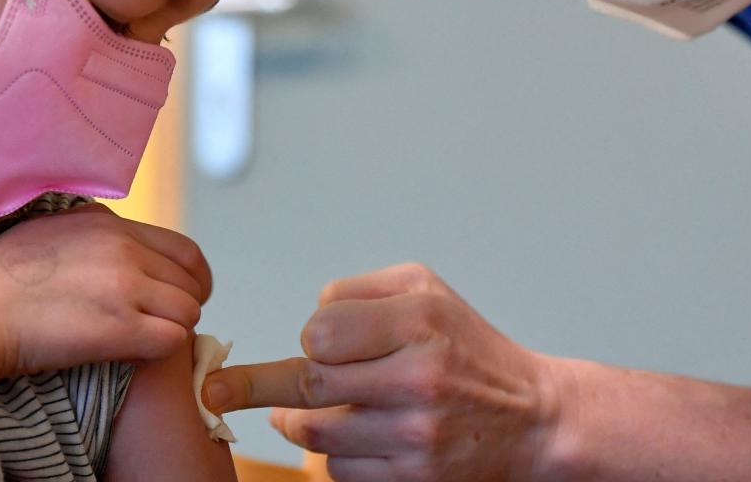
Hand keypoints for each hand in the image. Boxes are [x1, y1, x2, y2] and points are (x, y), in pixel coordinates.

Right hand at [0, 205, 211, 398]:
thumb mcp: (50, 232)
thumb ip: (94, 238)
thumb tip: (121, 249)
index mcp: (108, 224)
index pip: (184, 250)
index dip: (190, 279)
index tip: (177, 299)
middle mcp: (122, 247)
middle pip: (192, 282)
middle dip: (183, 307)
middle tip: (162, 326)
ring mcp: (123, 285)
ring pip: (188, 312)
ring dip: (171, 331)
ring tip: (141, 343)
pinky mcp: (120, 326)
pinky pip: (173, 340)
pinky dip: (161, 351)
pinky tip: (132, 354)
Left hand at [201, 264, 563, 481]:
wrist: (533, 420)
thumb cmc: (468, 346)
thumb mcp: (424, 288)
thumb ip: (358, 289)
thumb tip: (308, 316)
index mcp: (420, 324)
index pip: (320, 334)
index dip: (309, 339)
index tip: (316, 343)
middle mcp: (419, 380)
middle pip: (307, 387)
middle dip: (254, 387)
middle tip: (217, 388)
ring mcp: (416, 436)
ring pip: (315, 436)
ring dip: (293, 423)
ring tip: (288, 412)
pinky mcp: (414, 479)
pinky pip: (340, 472)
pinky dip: (330, 456)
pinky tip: (348, 439)